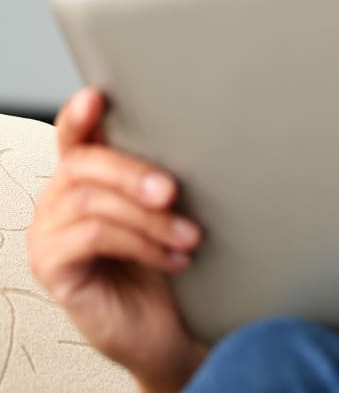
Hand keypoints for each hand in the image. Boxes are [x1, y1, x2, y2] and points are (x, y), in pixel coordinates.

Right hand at [27, 90, 206, 392]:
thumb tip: (203, 136)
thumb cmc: (173, 266)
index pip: (75, 135)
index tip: (97, 96)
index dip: (80, 114)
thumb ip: (169, 177)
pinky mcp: (51, 267)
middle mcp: (60, 200)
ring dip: (148, 217)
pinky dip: (139, 244)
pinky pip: (91, 238)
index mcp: (88, 178)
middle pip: (84, 164)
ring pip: (91, 202)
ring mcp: (49, 233)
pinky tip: (173, 259)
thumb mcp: (176, 213)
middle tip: (173, 191)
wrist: (173, 330)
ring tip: (190, 237)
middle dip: (133, 172)